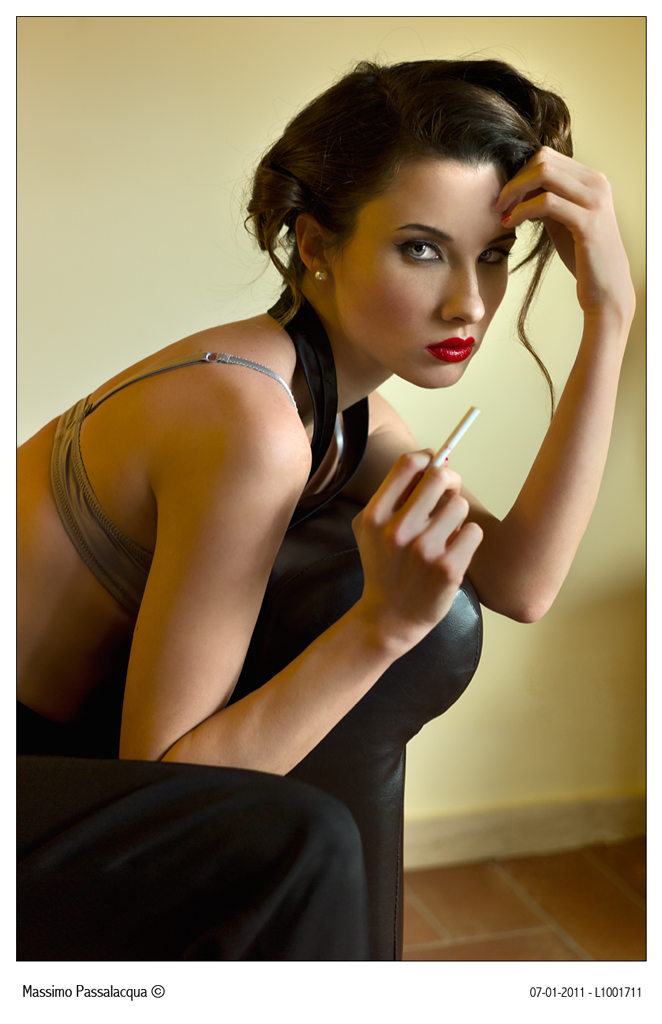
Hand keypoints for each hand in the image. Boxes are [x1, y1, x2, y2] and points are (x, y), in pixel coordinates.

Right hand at [351, 450, 482, 652]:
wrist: (390, 618)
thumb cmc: (384, 566)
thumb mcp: (369, 529)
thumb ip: (392, 494)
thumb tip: (431, 460)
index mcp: (375, 515)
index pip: (409, 465)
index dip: (429, 457)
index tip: (435, 463)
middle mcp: (398, 530)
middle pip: (440, 477)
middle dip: (450, 482)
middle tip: (448, 494)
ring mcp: (424, 549)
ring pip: (460, 505)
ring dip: (457, 516)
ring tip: (444, 535)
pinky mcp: (448, 567)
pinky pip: (473, 532)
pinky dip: (467, 539)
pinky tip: (453, 553)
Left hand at [494, 147, 634, 323]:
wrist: (606, 288)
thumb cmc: (582, 256)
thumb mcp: (562, 221)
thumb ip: (546, 200)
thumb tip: (519, 187)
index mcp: (592, 179)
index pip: (548, 157)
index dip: (520, 173)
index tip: (504, 196)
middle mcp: (597, 183)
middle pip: (544, 159)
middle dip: (515, 180)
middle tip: (498, 204)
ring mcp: (594, 200)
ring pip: (544, 173)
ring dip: (514, 192)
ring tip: (501, 213)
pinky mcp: (587, 222)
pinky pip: (546, 202)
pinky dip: (521, 210)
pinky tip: (509, 224)